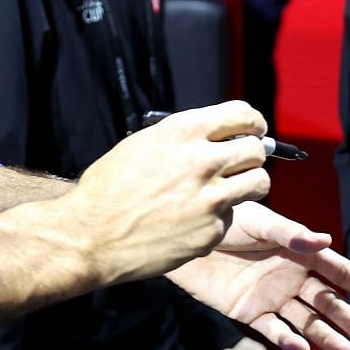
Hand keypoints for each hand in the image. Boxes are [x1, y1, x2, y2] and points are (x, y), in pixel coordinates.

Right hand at [64, 101, 268, 284]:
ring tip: (226, 192)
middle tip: (241, 164)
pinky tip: (191, 221)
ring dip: (248, 186)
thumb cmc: (110, 187)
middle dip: (253, 156)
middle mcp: (202, 161)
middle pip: (258, 150)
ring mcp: (210, 198)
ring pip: (259, 184)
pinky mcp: (211, 231)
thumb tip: (220, 135)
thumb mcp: (144, 144)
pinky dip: (216, 219)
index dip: (254, 123)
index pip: (243, 114)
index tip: (254, 131)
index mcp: (184, 132)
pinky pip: (230, 218)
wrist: (90, 235)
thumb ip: (185, 137)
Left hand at [170, 200, 349, 349]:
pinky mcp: (250, 313)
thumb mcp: (259, 222)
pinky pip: (274, 330)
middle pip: (330, 304)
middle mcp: (292, 276)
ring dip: (329, 339)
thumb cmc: (226, 220)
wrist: (187, 240)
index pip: (340, 274)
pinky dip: (289, 341)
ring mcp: (273, 297)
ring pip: (308, 323)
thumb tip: (324, 241)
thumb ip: (290, 234)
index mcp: (301, 252)